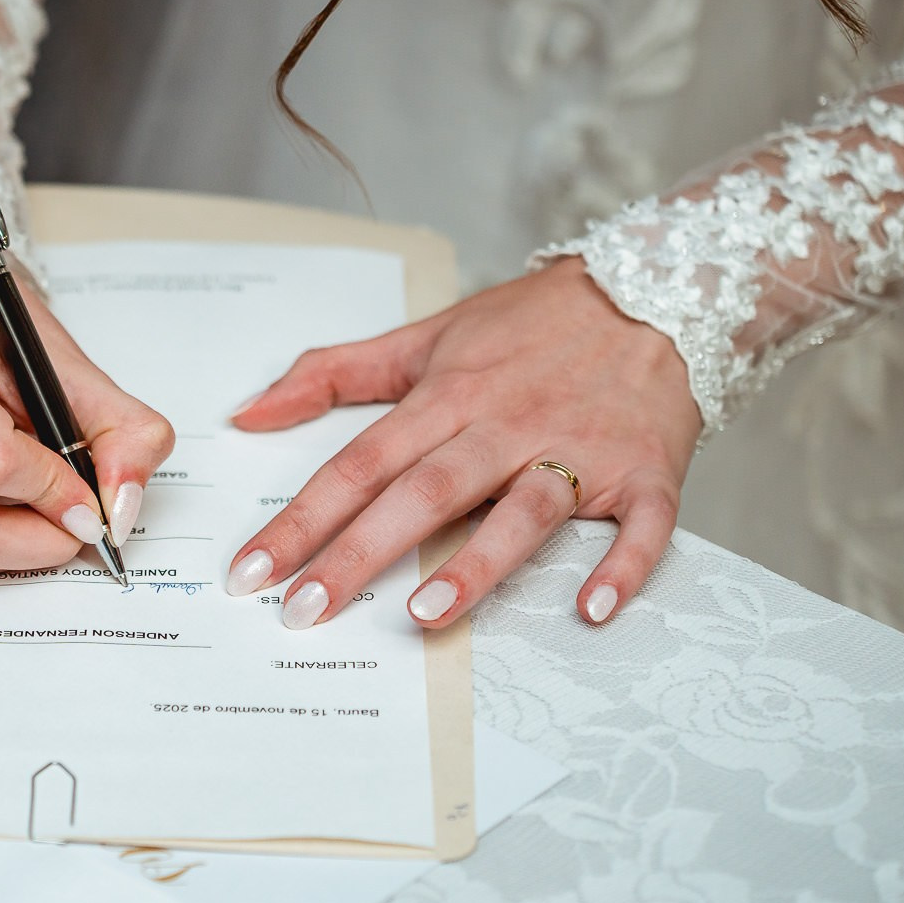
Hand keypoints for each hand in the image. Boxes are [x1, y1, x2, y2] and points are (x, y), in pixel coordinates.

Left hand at [225, 257, 698, 628]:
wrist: (656, 288)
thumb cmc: (531, 325)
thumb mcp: (426, 336)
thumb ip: (334, 374)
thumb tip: (248, 413)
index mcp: (448, 395)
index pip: (358, 463)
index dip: (300, 518)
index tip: (250, 570)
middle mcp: (507, 425)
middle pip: (423, 492)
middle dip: (359, 553)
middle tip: (304, 609)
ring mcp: (579, 451)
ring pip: (523, 512)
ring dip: (477, 563)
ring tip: (425, 614)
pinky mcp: (647, 473)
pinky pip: (640, 526)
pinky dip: (622, 566)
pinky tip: (591, 609)